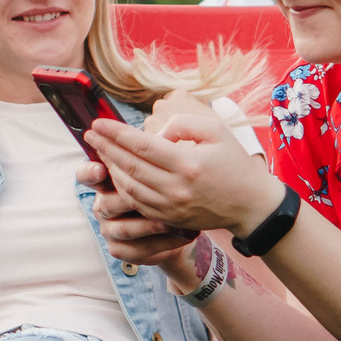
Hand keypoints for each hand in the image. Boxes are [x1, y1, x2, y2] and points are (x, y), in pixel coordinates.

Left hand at [81, 92, 282, 238]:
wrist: (251, 204)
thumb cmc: (234, 162)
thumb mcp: (215, 131)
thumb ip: (182, 124)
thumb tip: (153, 134)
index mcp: (188, 163)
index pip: (141, 145)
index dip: (116, 134)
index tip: (98, 122)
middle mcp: (176, 188)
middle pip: (129, 166)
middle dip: (105, 148)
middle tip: (90, 134)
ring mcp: (171, 206)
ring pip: (129, 187)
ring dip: (111, 168)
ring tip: (101, 150)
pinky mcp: (170, 218)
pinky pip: (137, 202)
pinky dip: (122, 186)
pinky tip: (117, 172)